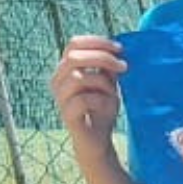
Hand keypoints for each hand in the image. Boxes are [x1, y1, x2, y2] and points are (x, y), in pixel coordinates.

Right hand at [51, 35, 125, 157]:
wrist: (97, 141)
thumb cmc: (102, 110)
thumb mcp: (108, 85)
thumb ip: (108, 68)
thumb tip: (117, 50)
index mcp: (66, 68)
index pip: (74, 44)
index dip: (97, 42)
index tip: (120, 48)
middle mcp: (58, 79)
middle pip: (75, 57)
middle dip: (103, 58)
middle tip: (124, 67)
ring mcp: (60, 96)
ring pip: (79, 77)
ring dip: (103, 83)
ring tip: (114, 95)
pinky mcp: (66, 113)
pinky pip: (83, 100)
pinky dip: (100, 101)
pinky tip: (107, 107)